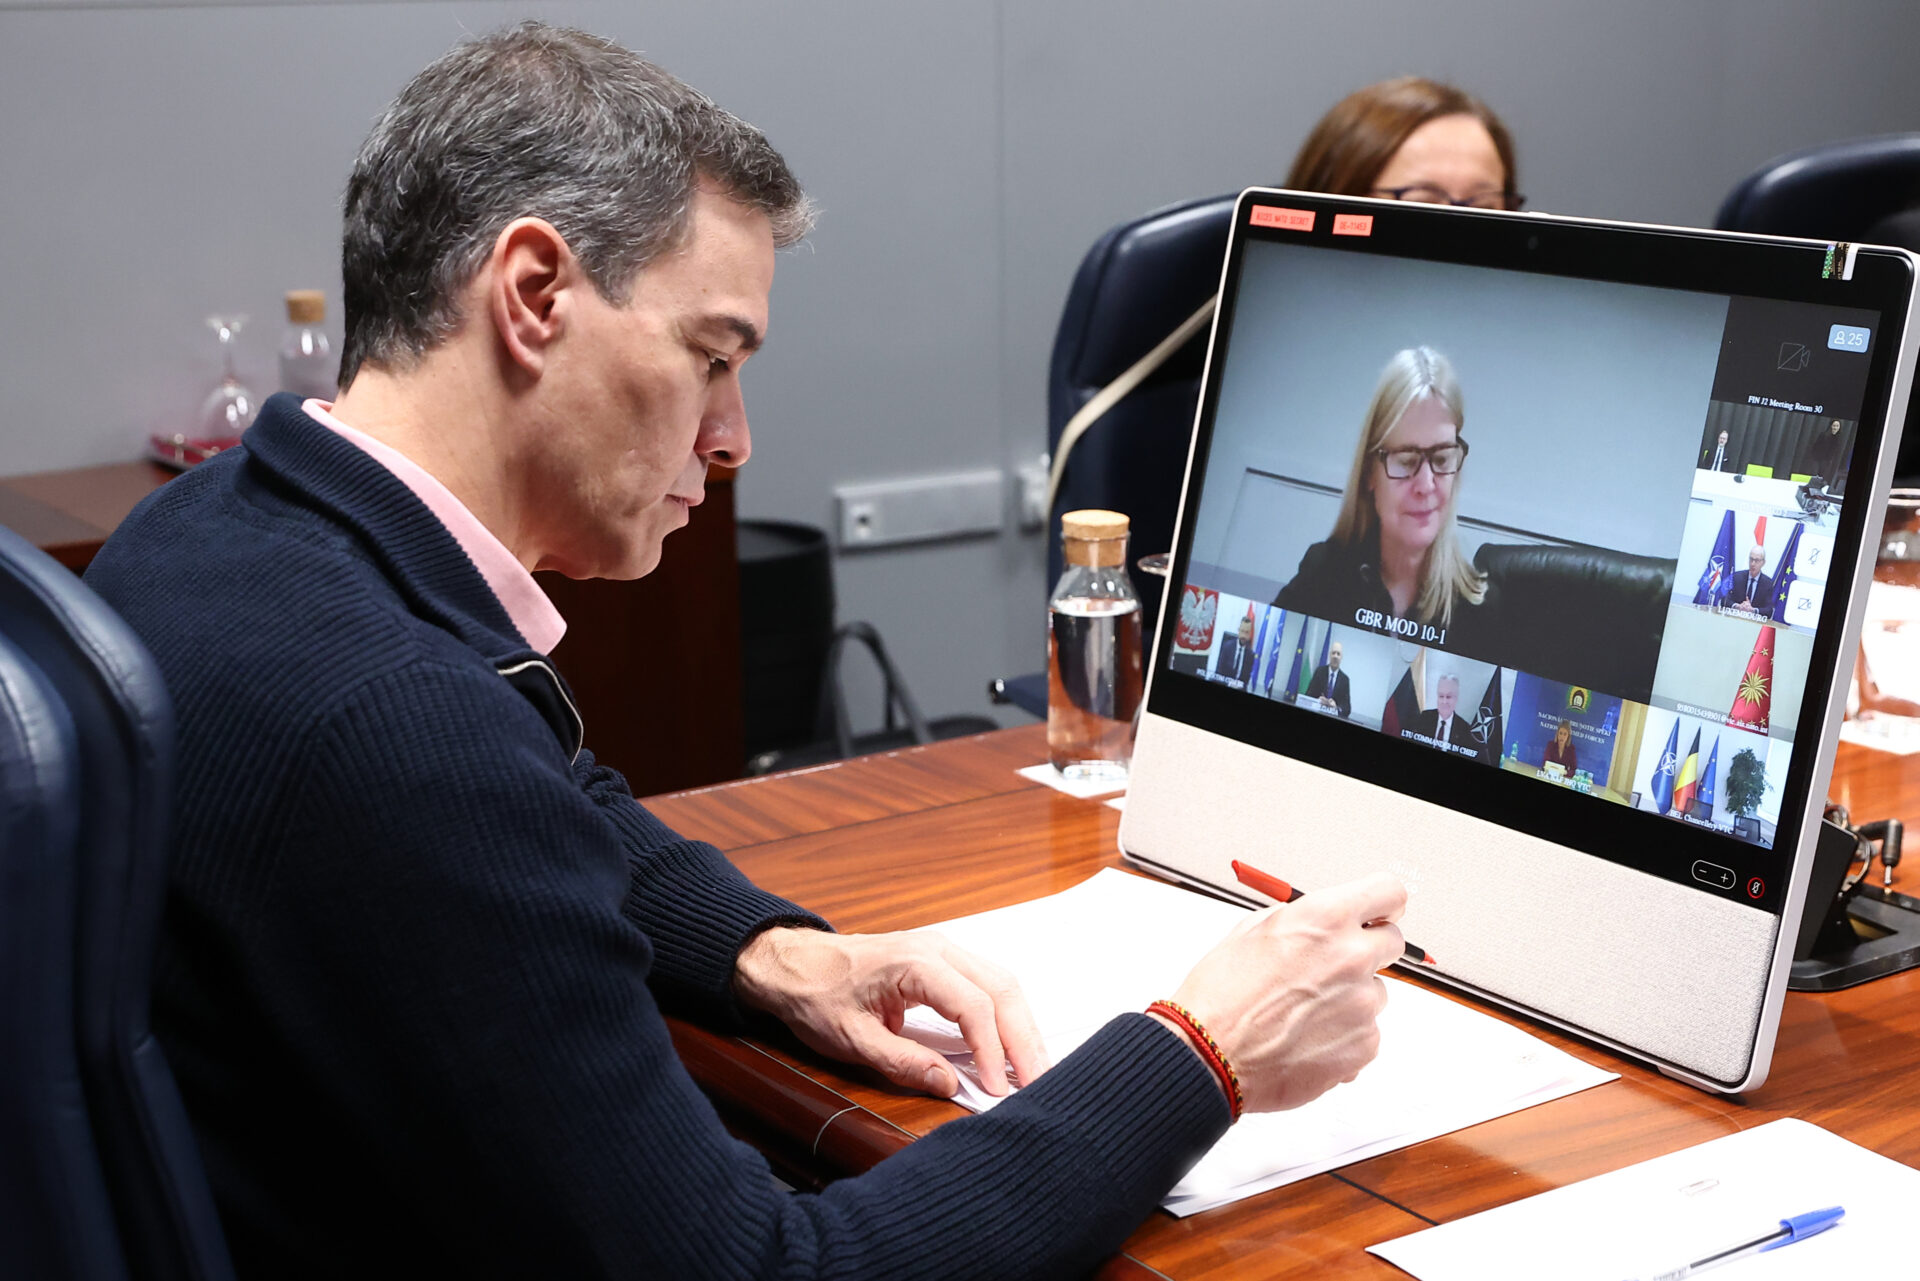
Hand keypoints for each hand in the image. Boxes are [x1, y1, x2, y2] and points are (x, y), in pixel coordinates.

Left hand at [733, 927, 1050, 1098]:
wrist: (795, 965)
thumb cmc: (817, 995)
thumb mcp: (852, 1039)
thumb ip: (903, 1062)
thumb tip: (950, 1084)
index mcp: (914, 963)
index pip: (973, 1006)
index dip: (991, 1051)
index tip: (997, 1088)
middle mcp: (937, 948)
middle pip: (1002, 989)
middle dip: (1024, 1039)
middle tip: (1038, 1082)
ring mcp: (943, 950)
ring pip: (1002, 983)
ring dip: (1022, 1027)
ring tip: (1034, 1069)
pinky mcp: (944, 961)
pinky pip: (988, 983)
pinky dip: (1006, 1015)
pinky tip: (1013, 1044)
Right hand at [1159, 873, 1405, 1113]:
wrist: (1208, 1054)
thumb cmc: (1220, 994)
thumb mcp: (1253, 931)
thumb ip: (1301, 920)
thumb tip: (1327, 921)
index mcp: (1324, 918)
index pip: (1389, 892)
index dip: (1382, 904)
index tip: (1377, 913)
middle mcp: (1351, 956)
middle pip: (1392, 942)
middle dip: (1368, 950)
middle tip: (1331, 967)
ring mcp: (1362, 1004)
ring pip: (1375, 991)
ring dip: (1351, 997)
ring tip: (1303, 1011)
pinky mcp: (1364, 1045)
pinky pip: (1367, 1032)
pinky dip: (1344, 1034)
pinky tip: (1306, 1037)